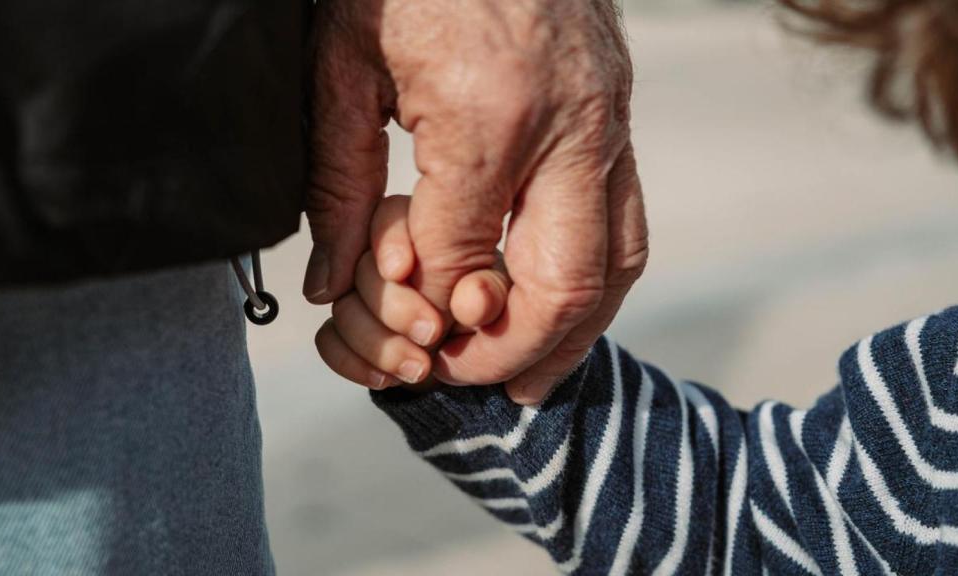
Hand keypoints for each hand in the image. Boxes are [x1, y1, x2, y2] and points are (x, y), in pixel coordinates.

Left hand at [304, 0, 646, 403]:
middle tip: (474, 381)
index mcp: (489, 115)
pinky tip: (568, 303)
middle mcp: (569, 125)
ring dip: (579, 330)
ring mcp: (609, 113)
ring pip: (618, 259)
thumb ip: (339, 180)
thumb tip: (329, 280)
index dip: (426, 308)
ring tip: (535, 374)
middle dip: (515, 348)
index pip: (460, 259)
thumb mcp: (343, 61)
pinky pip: (628, 214)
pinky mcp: (620, 104)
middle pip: (564, 281)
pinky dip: (601, 276)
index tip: (401, 330)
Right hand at [315, 196, 510, 389]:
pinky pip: (327, 338)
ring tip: (418, 366)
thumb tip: (471, 304)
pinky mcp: (349, 331)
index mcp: (424, 228)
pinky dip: (351, 362)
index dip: (388, 239)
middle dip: (392, 306)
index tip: (399, 269)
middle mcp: (388, 256)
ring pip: (341, 304)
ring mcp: (364, 294)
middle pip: (360, 264)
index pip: (388, 214)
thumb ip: (490, 292)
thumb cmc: (498, 321)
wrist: (483, 363)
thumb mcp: (502, 301)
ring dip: (376, 342)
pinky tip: (383, 378)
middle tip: (431, 333)